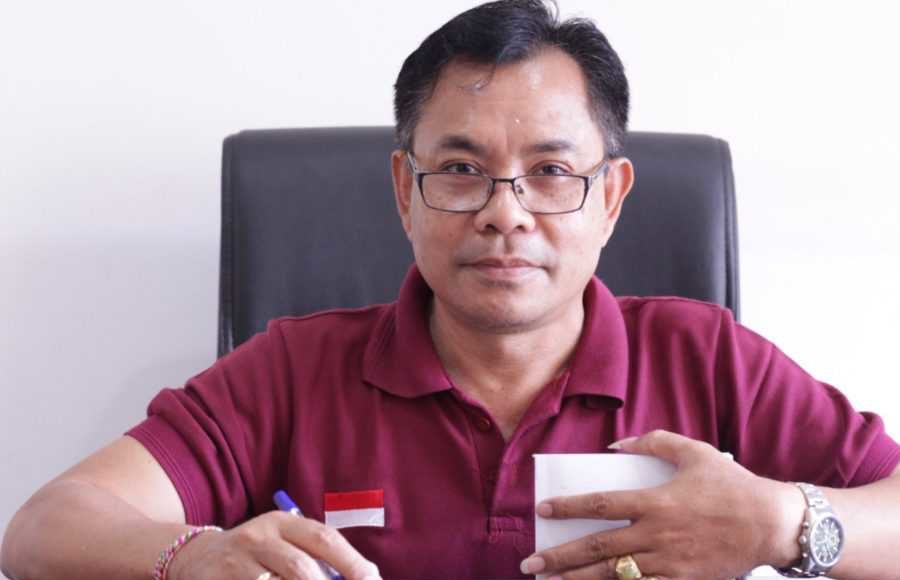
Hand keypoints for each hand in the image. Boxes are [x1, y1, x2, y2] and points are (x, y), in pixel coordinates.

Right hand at [167, 510, 380, 579]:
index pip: (324, 538)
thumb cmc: (258, 554)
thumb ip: (315, 558)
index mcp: (283, 522)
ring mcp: (235, 562)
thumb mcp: (284, 544)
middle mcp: (259, 537)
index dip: (352, 562)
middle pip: (300, 568)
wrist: (197, 556)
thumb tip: (363, 577)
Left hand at [520, 430, 802, 579]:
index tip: (542, 511)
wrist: (773, 524)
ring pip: (615, 576)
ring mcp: (670, 562)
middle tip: (530, 564)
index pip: (600, 505)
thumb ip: (654, 441)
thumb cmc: (731, 484)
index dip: (568, 507)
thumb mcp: (693, 451)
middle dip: (559, 557)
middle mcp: (657, 534)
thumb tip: (616, 445)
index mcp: (656, 501)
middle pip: (598, 548)